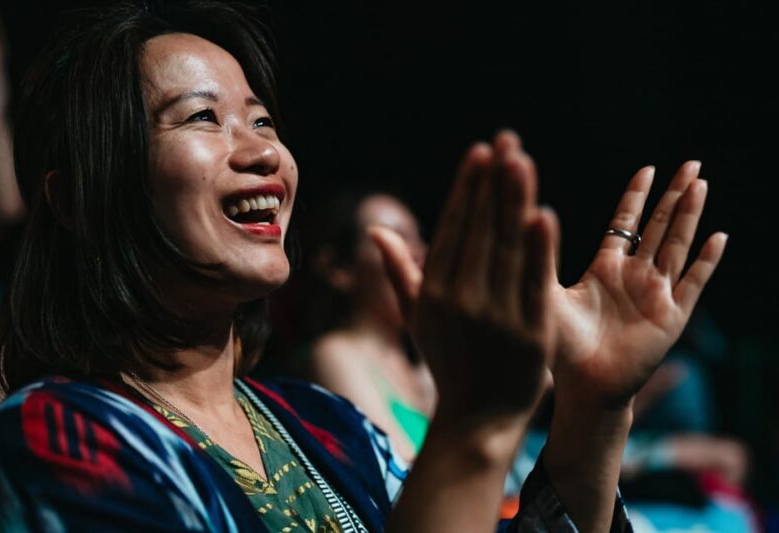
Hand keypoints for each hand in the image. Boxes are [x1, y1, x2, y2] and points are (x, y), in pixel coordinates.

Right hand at [371, 131, 557, 421]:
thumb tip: (376, 231)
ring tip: (521, 162)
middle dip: (492, 182)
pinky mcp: (528, 333)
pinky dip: (537, 251)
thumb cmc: (450, 362)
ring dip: (512, 203)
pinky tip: (543, 216)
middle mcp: (460, 299)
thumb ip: (400, 271)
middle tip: (505, 141)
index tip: (479, 153)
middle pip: (478, 229)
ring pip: (504, 249)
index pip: (453, 229)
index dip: (467, 189)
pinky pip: (532, 284)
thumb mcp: (420, 318)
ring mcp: (494, 316)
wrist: (478, 418)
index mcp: (434, 291)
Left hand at [550, 162, 726, 408]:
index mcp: (605, 269)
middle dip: (675, 195)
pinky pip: (693, 283)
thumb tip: (531, 215)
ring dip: (690, 216)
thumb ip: (539, 257)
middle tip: (692, 163)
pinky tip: (718, 237)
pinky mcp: (672, 316)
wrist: (583, 386)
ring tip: (700, 184)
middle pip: (660, 227)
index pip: (626, 224)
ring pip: (678, 246)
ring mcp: (656, 295)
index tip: (647, 169)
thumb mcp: (545, 294)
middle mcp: (633, 277)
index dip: (637, 197)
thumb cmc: (559, 345)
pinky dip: (706, 261)